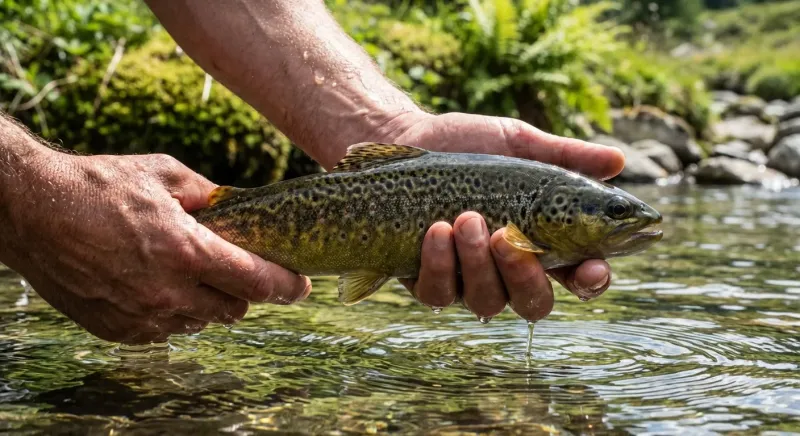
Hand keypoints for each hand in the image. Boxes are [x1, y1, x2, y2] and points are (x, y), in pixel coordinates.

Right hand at [3, 150, 310, 343]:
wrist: (31, 211)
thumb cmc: (98, 186)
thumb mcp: (164, 174)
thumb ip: (211, 195)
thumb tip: (240, 206)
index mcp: (186, 251)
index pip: (256, 282)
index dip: (287, 286)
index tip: (302, 285)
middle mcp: (167, 292)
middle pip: (234, 309)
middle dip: (245, 291)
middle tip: (237, 269)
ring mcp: (141, 316)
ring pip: (200, 322)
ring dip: (208, 302)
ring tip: (190, 271)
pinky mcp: (118, 330)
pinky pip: (165, 330)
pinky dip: (173, 312)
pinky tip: (158, 284)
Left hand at [390, 112, 624, 321]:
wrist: (404, 140)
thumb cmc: (467, 146)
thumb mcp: (517, 143)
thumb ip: (565, 156)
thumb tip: (619, 161)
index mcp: (543, 241)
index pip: (580, 276)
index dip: (592, 279)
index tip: (592, 266)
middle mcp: (509, 270)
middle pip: (534, 303)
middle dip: (525, 276)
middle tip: (509, 236)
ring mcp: (468, 280)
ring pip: (487, 302)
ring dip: (478, 264)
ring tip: (466, 219)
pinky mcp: (429, 282)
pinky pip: (439, 294)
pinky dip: (440, 264)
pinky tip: (436, 230)